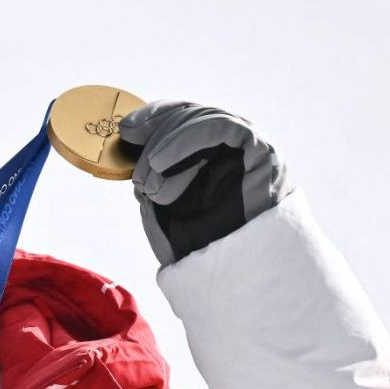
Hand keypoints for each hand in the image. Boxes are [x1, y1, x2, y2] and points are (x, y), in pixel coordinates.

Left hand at [120, 101, 291, 265]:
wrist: (230, 273)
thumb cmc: (196, 244)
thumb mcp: (162, 198)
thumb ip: (151, 167)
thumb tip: (128, 132)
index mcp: (212, 151)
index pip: (184, 116)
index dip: (154, 117)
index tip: (126, 130)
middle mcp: (233, 144)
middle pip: (190, 115)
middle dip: (156, 136)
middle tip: (138, 175)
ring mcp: (250, 146)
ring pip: (202, 119)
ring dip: (166, 144)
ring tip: (147, 180)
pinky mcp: (263, 150)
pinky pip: (220, 126)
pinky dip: (185, 139)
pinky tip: (161, 162)